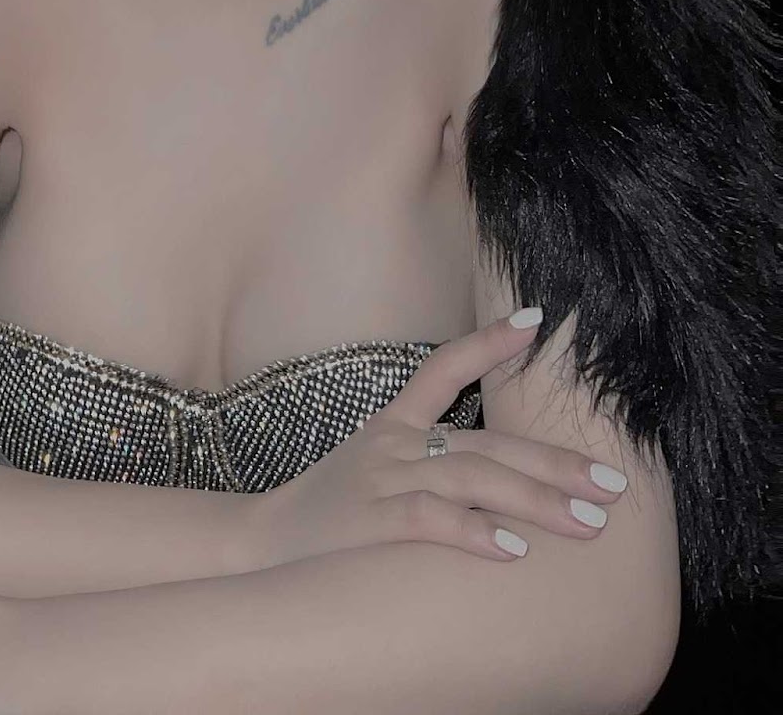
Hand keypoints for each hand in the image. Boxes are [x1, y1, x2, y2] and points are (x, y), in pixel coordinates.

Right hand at [250, 310, 627, 569]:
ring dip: (535, 500)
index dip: (488, 342)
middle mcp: (392, 444)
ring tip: (587, 522)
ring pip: (471, 477)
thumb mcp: (375, 471)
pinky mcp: (368, 523)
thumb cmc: (328, 516)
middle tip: (612, 485)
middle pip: (486, 442)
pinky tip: (515, 551)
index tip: (536, 320)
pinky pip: (429, 520)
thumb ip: (429, 462)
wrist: (258, 547)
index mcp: (392, 425)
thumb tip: (500, 475)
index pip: (443, 367)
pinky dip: (474, 532)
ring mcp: (381, 480)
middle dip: (555, 463)